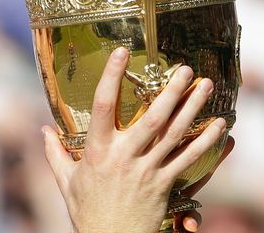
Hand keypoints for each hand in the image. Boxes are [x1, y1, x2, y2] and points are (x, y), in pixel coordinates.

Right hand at [43, 47, 226, 232]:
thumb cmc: (87, 211)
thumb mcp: (65, 180)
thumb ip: (55, 152)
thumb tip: (43, 130)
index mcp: (97, 150)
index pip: (103, 105)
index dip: (112, 76)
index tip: (121, 52)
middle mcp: (124, 156)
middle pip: (152, 117)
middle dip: (171, 90)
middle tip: (185, 69)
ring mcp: (147, 170)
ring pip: (174, 134)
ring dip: (192, 108)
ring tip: (206, 86)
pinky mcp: (164, 185)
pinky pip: (188, 160)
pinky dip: (205, 142)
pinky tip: (219, 126)